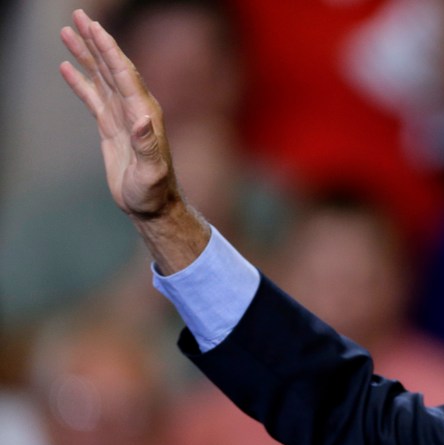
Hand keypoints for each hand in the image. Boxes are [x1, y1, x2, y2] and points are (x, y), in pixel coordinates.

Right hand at [59, 9, 177, 218]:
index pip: (125, 74)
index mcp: (145, 114)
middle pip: (113, 67)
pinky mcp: (112, 127)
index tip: (94, 28)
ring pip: (102, 78)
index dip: (109, 50)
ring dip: (86, 54)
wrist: (153, 206)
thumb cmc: (154, 192)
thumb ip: (147, 145)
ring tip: (68, 31)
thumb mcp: (152, 172)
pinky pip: (94, 97)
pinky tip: (67, 66)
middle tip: (78, 15)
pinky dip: (81, 81)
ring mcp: (122, 117)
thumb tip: (141, 119)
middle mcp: (135, 109)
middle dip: (96, 41)